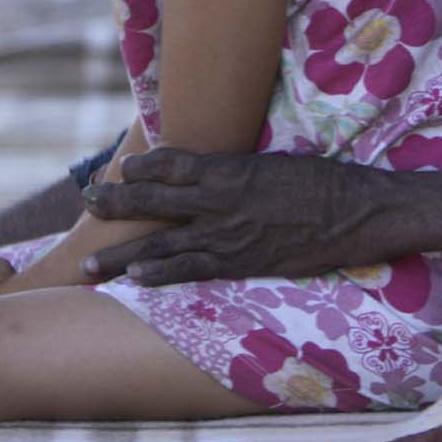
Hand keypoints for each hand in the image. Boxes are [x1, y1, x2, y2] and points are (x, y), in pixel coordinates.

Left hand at [79, 148, 390, 284]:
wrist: (354, 213)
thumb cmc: (318, 181)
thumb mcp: (270, 162)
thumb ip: (233, 170)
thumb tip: (204, 170)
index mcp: (228, 168)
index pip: (170, 162)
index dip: (141, 167)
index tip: (121, 170)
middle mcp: (221, 200)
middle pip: (153, 200)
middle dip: (115, 202)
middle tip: (87, 201)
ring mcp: (229, 234)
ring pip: (162, 242)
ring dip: (122, 253)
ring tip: (90, 263)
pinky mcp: (242, 263)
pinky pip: (192, 269)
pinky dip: (161, 273)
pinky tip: (136, 278)